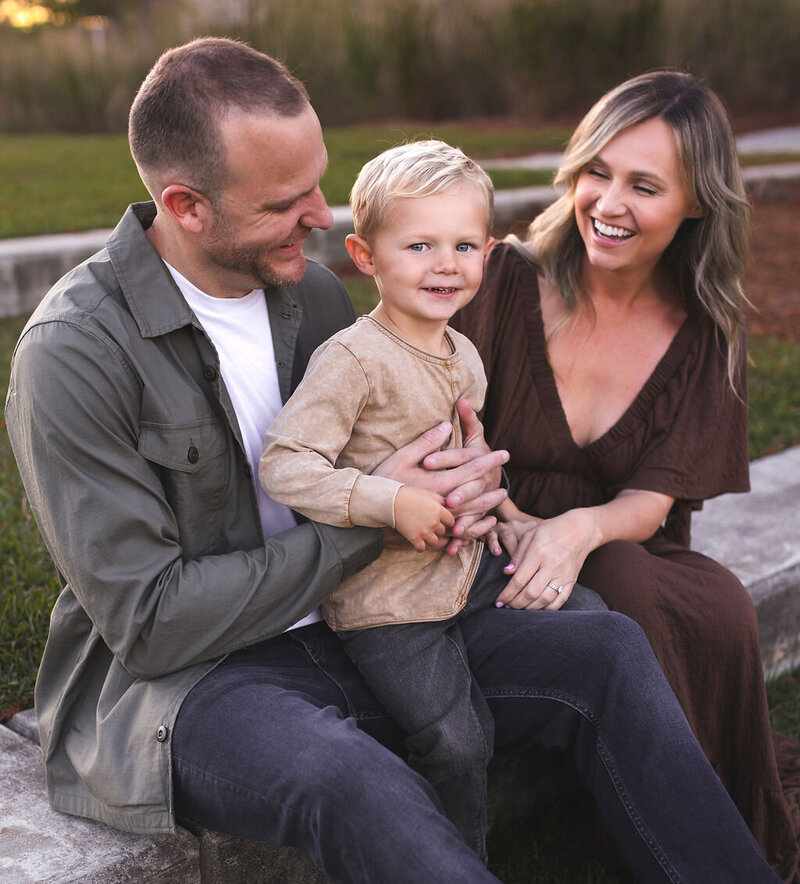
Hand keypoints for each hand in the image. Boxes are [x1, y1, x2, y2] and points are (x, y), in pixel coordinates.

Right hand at [373, 399, 507, 552]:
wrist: (369, 508)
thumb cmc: (385, 479)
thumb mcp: (405, 455)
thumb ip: (428, 441)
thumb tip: (447, 424)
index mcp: (439, 483)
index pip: (473, 469)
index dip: (490, 461)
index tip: (505, 454)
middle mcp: (442, 505)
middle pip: (476, 496)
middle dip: (492, 490)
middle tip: (506, 487)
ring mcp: (437, 523)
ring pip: (468, 518)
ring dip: (485, 511)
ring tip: (496, 506)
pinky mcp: (429, 535)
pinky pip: (456, 536)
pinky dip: (472, 532)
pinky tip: (480, 528)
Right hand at [393, 486, 454, 551]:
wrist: (391, 501)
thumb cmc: (410, 495)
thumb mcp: (428, 494)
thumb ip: (441, 500)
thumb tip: (449, 506)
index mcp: (438, 510)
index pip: (451, 521)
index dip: (446, 521)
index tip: (441, 521)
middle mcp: (433, 522)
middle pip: (442, 532)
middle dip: (437, 529)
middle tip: (429, 526)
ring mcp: (424, 531)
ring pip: (434, 542)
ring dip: (430, 539)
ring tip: (424, 534)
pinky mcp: (414, 538)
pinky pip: (422, 548)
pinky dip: (420, 546)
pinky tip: (418, 541)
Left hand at [493, 509, 600, 609]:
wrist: (580, 530)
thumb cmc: (552, 530)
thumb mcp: (530, 534)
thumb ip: (518, 554)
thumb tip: (506, 572)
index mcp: (539, 553)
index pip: (520, 579)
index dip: (507, 593)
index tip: (499, 601)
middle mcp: (552, 566)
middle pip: (531, 593)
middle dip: (516, 603)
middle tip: (506, 606)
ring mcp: (564, 576)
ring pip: (545, 600)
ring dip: (529, 608)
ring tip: (518, 609)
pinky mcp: (571, 581)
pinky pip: (559, 601)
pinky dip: (547, 609)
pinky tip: (536, 609)